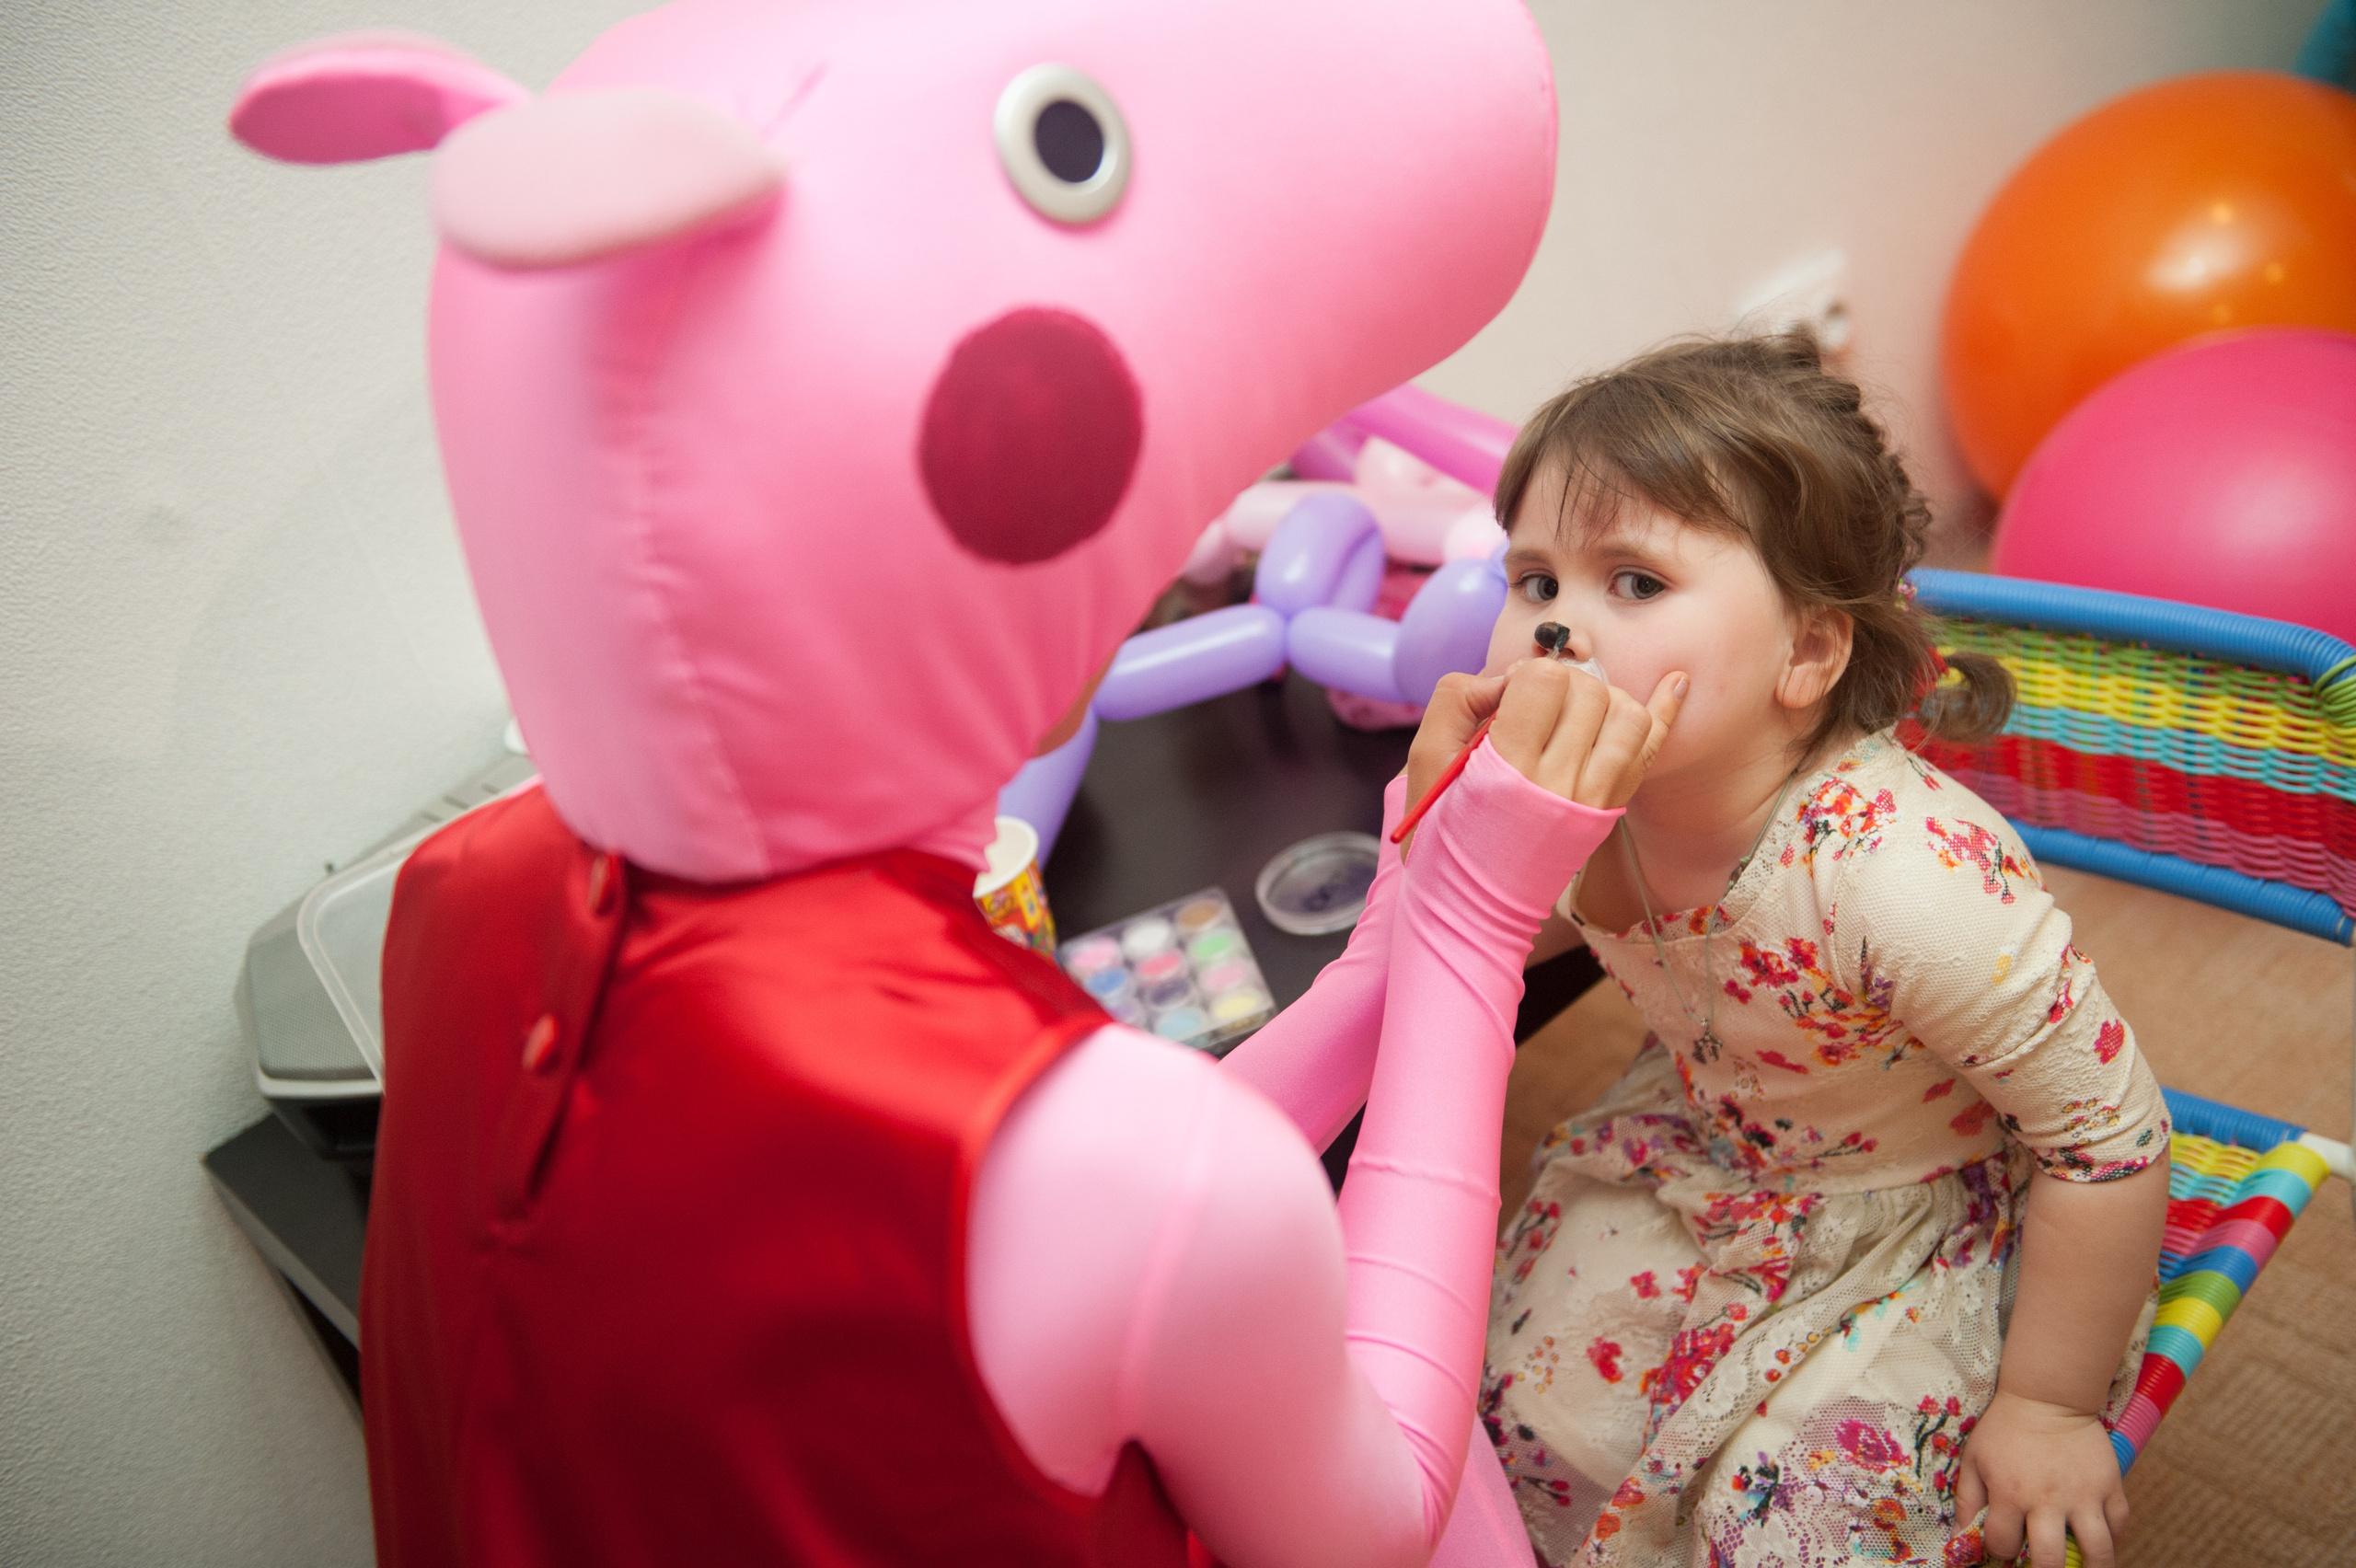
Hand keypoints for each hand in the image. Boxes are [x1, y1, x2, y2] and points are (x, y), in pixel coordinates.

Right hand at [1406, 662, 1684, 816]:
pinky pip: (1652, 748)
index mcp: (1507, 768)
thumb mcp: (1425, 761)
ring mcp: (1593, 800)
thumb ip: (1458, 699)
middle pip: (1589, 691)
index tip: (1508, 698)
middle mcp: (1559, 784)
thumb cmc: (1441, 831)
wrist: (1469, 904)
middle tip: (1535, 709)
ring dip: (1601, 698)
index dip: (1525, 676)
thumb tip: (1508, 679)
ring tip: (1572, 713)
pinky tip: (1674, 682)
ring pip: (1627, 713)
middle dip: (1562, 684)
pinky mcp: (1610, 810)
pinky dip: (1664, 710)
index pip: (1545, 681)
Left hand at [1953, 1390, 2128, 1567]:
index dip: (2001, 1551)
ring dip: (2091, 1567)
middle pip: (2051, 1561)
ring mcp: (2084, 1495)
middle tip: (2043, 1565)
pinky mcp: (2110, 1485)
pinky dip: (2113, 1537)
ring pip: (2098, 1551)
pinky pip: (2120, 1525)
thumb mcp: (1975, 1460)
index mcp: (2011, 1494)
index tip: (2005, 1545)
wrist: (2047, 1397)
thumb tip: (1958, 1540)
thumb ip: (1967, 1502)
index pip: (2004, 1545)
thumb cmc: (2005, 1429)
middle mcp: (2049, 1500)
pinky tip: (2098, 1537)